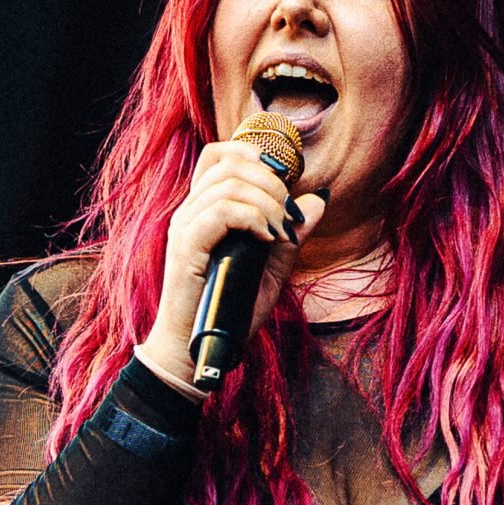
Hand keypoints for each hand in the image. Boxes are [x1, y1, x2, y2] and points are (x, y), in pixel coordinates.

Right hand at [139, 139, 328, 385]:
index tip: (286, 185)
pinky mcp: (186, 246)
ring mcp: (185, 227)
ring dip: (267, 203)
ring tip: (281, 233)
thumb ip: (291, 234)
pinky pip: (221, 211)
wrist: (198, 349)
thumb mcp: (271, 269)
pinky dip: (252, 218)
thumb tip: (318, 200)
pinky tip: (266, 239)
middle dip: (270, 180)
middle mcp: (190, 211)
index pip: (221, 155)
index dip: (256, 155)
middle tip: (288, 216)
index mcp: (204, 209)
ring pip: (229, 183)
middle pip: (228, 161)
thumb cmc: (230, 312)